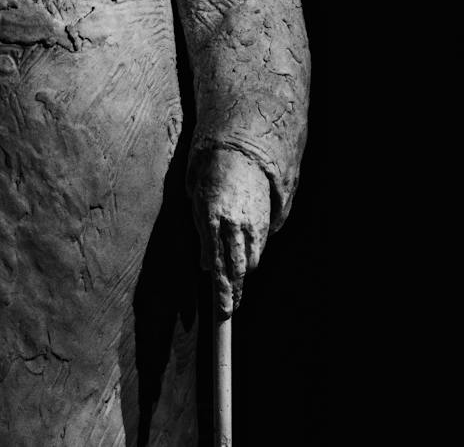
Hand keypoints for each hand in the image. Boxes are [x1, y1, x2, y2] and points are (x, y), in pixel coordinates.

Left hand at [191, 148, 270, 317]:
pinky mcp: (266, 219)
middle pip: (239, 268)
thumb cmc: (212, 178)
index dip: (223, 291)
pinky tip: (245, 256)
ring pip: (253, 260)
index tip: (224, 309)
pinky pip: (260, 247)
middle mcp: (234, 223)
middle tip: (231, 306)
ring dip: (244, 273)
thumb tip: (204, 266)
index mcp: (212, 220)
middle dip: (236, 291)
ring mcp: (252, 222)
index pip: (218, 264)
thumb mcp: (197, 204)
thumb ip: (202, 237)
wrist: (241, 153)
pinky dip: (253, 256)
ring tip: (236, 282)